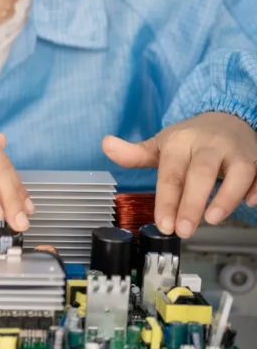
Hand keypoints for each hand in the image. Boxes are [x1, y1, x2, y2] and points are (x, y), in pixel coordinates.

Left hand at [103, 113, 256, 237]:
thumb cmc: (191, 139)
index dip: (166, 200)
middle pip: (201, 173)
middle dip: (191, 203)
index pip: (171, 173)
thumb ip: (134, 154)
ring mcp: (236, 151)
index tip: (163, 224)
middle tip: (183, 231)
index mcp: (180, 142)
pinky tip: (250, 202)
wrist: (227, 117)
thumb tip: (106, 145)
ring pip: (237, 171)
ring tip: (213, 219)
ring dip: (226, 196)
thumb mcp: (161, 145)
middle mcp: (209, 145)